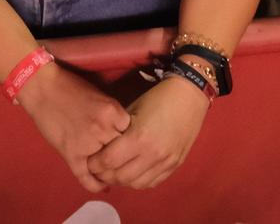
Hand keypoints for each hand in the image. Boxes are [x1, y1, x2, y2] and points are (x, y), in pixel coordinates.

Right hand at [15, 62, 130, 192]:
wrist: (43, 87)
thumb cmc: (72, 87)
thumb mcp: (102, 96)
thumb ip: (115, 117)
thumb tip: (128, 136)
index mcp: (113, 112)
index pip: (133, 134)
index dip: (132, 140)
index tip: (131, 143)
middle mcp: (103, 129)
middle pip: (122, 151)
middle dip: (122, 155)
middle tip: (125, 160)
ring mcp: (86, 143)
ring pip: (107, 166)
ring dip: (109, 170)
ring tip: (114, 172)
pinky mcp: (71, 154)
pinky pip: (86, 176)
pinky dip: (95, 184)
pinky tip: (102, 186)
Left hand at [88, 72, 209, 189]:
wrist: (189, 96)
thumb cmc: (157, 98)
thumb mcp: (131, 110)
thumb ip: (117, 131)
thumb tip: (102, 147)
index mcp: (138, 138)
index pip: (108, 161)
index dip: (95, 164)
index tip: (89, 161)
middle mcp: (152, 154)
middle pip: (120, 177)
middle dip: (105, 175)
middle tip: (99, 169)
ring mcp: (166, 162)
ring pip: (136, 184)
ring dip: (122, 181)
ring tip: (115, 172)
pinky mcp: (175, 165)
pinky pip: (152, 183)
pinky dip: (139, 181)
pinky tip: (133, 172)